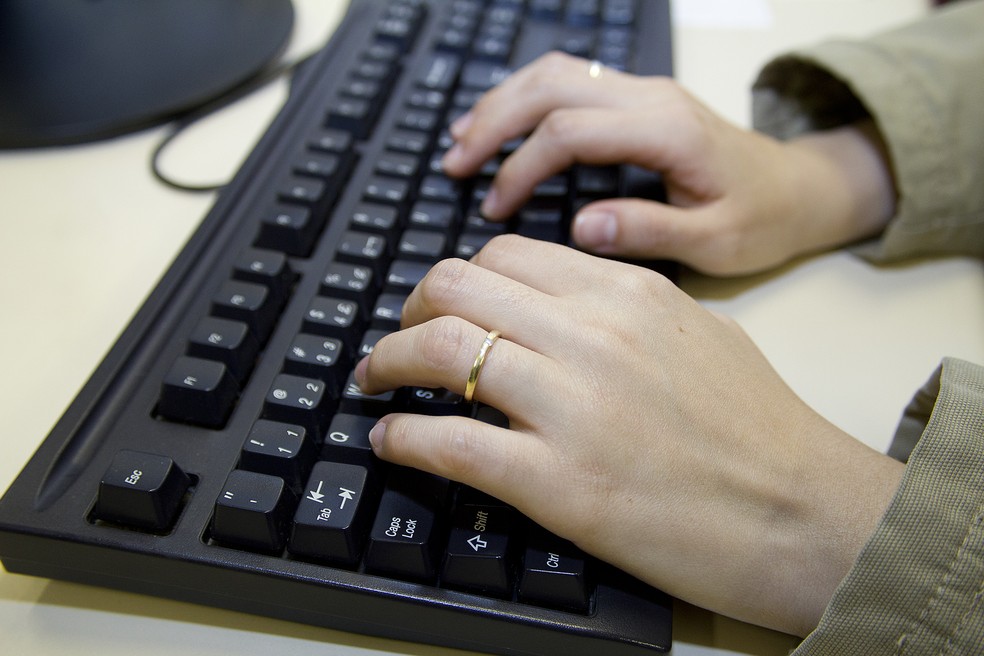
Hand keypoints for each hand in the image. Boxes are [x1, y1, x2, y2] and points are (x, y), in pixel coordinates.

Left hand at [355, 235, 903, 635]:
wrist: (804, 513)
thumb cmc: (761, 427)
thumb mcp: (700, 331)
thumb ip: (628, 304)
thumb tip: (560, 305)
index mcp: (625, 293)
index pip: (502, 255)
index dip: (454, 277)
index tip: (438, 303)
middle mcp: (592, 335)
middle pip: (456, 288)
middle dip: (409, 310)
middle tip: (398, 340)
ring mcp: (572, 407)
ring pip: (439, 352)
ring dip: (388, 364)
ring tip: (377, 382)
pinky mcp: (559, 484)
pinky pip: (448, 443)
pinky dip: (401, 437)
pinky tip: (389, 441)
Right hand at [442, 52, 895, 275]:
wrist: (799, 189)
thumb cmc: (761, 220)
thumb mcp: (716, 241)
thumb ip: (649, 231)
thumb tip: (580, 226)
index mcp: (667, 132)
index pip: (571, 131)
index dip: (522, 166)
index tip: (494, 209)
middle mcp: (652, 98)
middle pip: (554, 85)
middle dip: (495, 121)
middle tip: (453, 163)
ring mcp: (645, 91)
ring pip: (559, 73)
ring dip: (504, 101)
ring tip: (461, 139)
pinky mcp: (640, 99)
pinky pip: (572, 81)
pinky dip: (527, 97)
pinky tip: (501, 121)